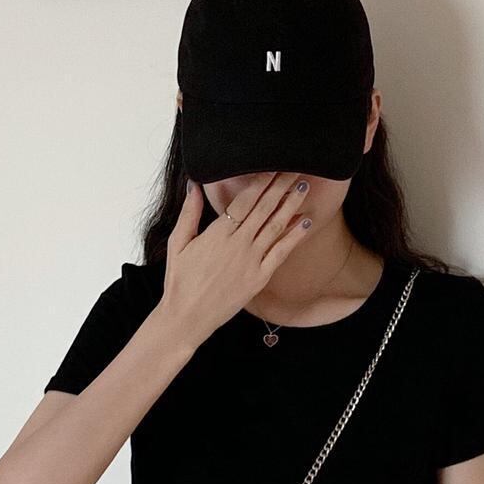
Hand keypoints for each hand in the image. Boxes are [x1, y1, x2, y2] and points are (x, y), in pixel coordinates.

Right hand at [160, 171, 314, 349]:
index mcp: (219, 232)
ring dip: (291, 205)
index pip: (245, 199)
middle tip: (295, 168)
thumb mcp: (178, 242)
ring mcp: (251, 261)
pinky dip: (294, 236)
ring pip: (276, 226)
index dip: (261, 181)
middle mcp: (238, 244)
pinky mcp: (259, 278)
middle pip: (264, 207)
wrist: (186, 317)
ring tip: (304, 187)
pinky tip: (305, 222)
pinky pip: (281, 253)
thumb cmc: (179, 281)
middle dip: (281, 186)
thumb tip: (194, 185)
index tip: (272, 166)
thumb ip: (189, 212)